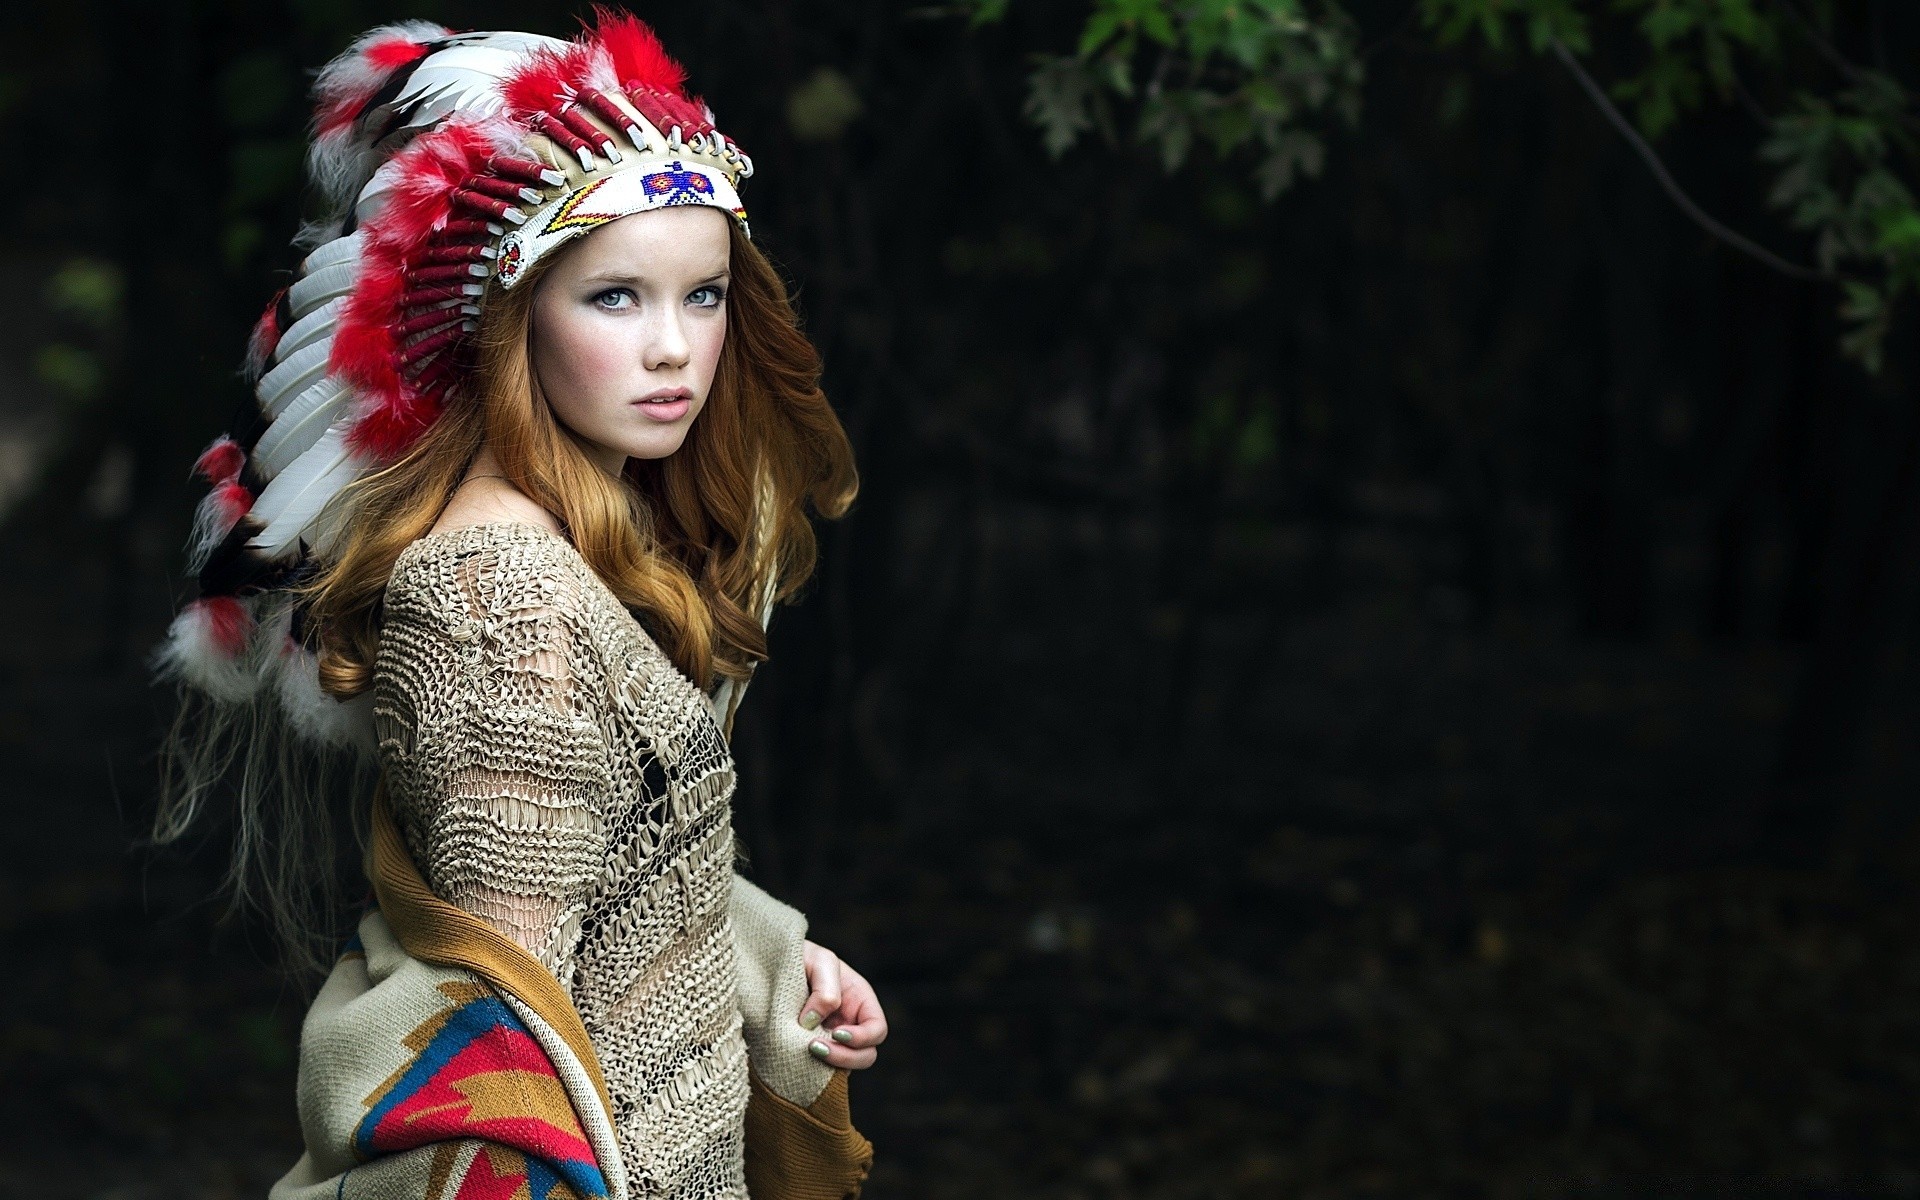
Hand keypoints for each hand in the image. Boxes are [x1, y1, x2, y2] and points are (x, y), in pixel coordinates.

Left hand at [800, 939, 887, 1069]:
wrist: (771, 962)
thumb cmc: (803, 956)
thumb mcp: (820, 961)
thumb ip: (826, 989)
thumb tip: (813, 1023)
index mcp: (860, 1002)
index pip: (877, 1029)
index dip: (863, 1037)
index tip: (836, 1032)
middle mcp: (850, 1024)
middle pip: (866, 1055)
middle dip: (845, 1057)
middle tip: (815, 1047)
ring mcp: (831, 1040)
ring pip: (843, 1067)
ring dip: (827, 1065)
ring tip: (804, 1050)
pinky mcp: (810, 1051)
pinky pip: (819, 1069)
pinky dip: (811, 1068)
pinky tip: (794, 1057)